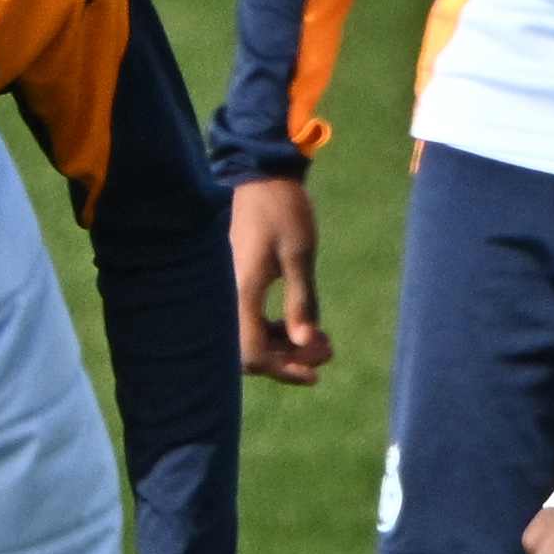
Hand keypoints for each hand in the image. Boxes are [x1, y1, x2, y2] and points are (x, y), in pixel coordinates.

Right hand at [230, 175, 326, 382]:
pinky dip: (271, 330)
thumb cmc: (283, 212)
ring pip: (247, 338)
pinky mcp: (231, 285)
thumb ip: (302, 301)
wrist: (260, 180)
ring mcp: (226, 291)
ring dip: (282, 346)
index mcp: (241, 291)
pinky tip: (297, 325)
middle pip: (248, 352)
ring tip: (320, 339)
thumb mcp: (300, 256)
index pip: (252, 352)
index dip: (283, 369)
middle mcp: (226, 296)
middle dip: (288, 359)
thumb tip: (308, 343)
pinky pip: (245, 321)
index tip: (316, 373)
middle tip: (327, 351)